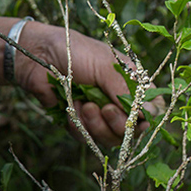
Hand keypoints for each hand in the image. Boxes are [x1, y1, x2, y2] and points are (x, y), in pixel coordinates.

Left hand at [14, 22, 154, 146]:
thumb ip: (127, 90)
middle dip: (118, 123)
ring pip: (109, 137)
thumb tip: (148, 112)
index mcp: (130, 82)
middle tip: (104, 109)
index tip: (136, 118)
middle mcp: (117, 99)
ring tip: (84, 105)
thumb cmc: (75, 52)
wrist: (38, 55)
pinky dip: (79, 126)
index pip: (151, 108)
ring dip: (97, 125)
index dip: (145, 118)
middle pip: (131, 130)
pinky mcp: (79, 121)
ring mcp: (98, 112)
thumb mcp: (105, 66)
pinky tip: (72, 107)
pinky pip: (86, 137)